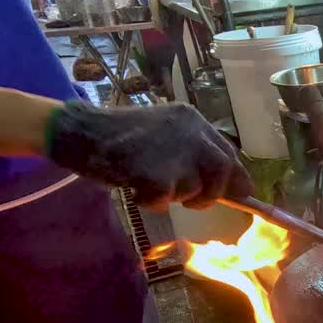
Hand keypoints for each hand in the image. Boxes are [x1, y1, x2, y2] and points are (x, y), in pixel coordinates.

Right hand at [47, 100, 252, 208]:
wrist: (81, 131)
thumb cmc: (121, 138)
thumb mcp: (164, 136)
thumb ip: (195, 154)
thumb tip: (236, 186)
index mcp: (192, 120)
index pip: (228, 152)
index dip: (236, 177)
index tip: (242, 194)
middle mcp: (188, 131)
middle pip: (222, 170)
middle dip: (212, 193)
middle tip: (192, 202)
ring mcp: (172, 151)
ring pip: (193, 189)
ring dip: (173, 196)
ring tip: (146, 181)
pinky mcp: (154, 172)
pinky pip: (163, 200)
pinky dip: (150, 202)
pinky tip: (134, 187)